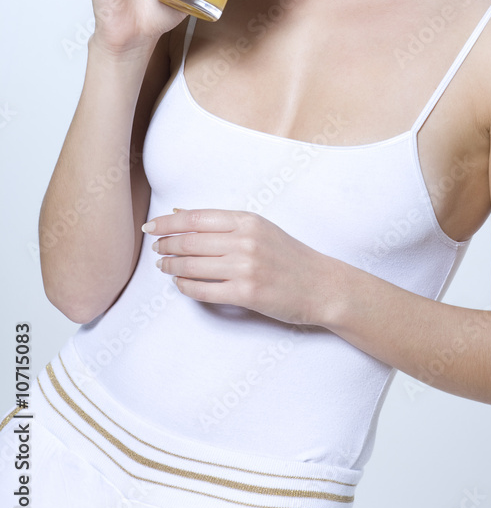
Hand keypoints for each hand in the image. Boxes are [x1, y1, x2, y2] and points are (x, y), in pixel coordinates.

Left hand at [142, 208, 341, 326]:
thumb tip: (180, 213)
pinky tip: (180, 283)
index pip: (196, 218)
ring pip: (191, 266)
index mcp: (248, 220)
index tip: (151, 227)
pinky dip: (185, 286)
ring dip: (171, 266)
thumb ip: (222, 222)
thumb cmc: (289, 256)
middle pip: (189, 242)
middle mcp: (245, 241)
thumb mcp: (260, 228)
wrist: (321, 285)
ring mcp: (245, 268)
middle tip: (155, 248)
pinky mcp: (246, 294)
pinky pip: (203, 291)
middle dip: (165, 245)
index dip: (167, 223)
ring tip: (164, 266)